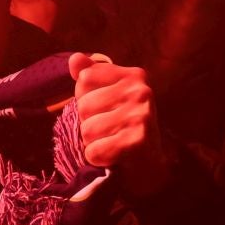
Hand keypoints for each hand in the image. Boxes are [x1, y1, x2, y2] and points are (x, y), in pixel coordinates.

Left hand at [69, 53, 170, 195]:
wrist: (150, 164)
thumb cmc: (125, 126)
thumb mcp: (110, 95)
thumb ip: (91, 75)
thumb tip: (74, 59)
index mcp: (134, 75)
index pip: (84, 79)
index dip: (86, 99)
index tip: (106, 109)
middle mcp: (141, 91)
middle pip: (83, 106)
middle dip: (89, 123)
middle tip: (110, 130)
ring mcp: (141, 116)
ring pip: (87, 130)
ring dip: (93, 142)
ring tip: (112, 142)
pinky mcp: (137, 142)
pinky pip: (94, 151)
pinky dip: (98, 158)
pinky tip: (115, 155)